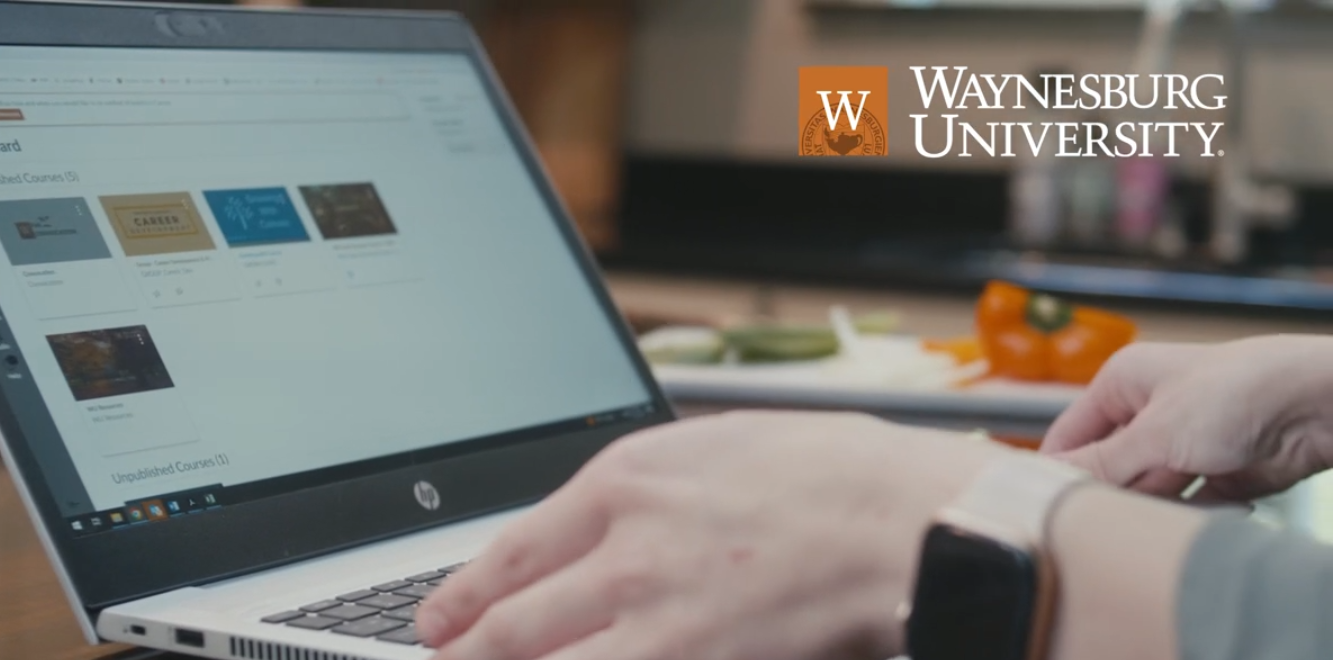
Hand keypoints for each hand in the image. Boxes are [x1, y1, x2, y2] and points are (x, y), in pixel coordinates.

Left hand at [415, 411, 1006, 659]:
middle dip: (466, 652)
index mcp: (624, 482)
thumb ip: (646, 489)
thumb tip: (602, 522)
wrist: (901, 519)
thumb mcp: (715, 445)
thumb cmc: (830, 472)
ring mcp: (654, 615)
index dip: (465, 594)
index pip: (513, 550)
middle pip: (513, 622)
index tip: (442, 617)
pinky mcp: (690, 659)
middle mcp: (623, 549)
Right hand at [1041, 335, 1332, 501]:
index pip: (1070, 432)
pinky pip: (1185, 503)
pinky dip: (1186, 514)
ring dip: (1149, 506)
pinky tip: (1194, 512)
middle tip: (1098, 523)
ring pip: (1147, 488)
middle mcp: (1150, 411)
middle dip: (1108, 492)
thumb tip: (1052, 480)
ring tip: (1149, 518)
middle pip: (1108, 465)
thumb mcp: (1155, 433)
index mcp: (1124, 383)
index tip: (1045, 506)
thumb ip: (1101, 464)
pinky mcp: (1217, 472)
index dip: (1057, 468)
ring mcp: (1185, 443)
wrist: (1317, 406)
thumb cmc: (1237, 392)